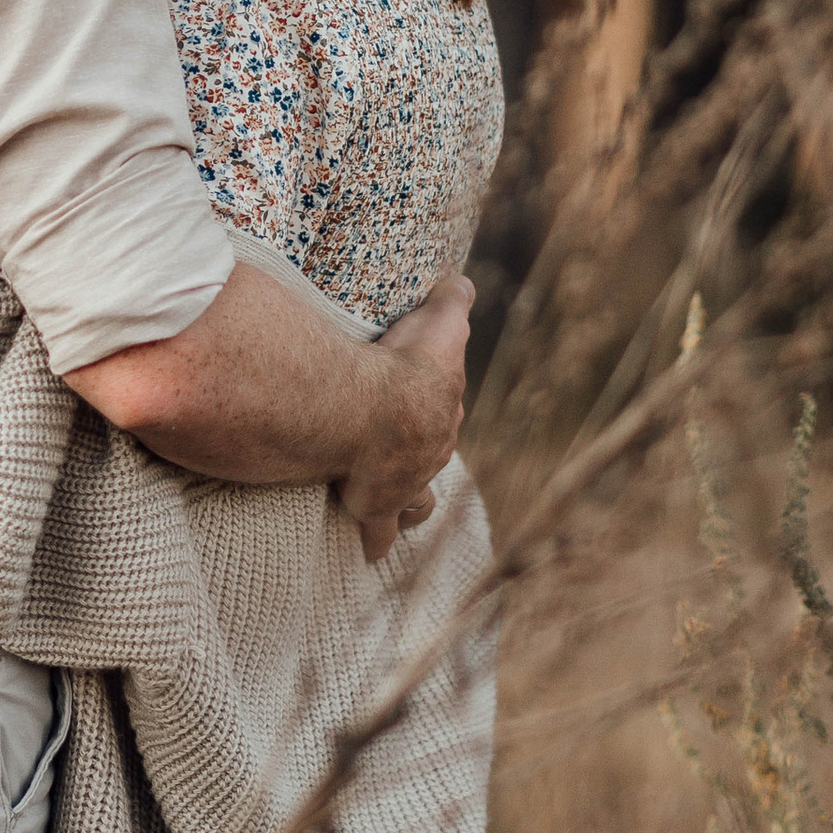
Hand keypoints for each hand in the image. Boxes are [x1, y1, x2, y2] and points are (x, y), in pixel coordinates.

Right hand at [345, 273, 472, 563]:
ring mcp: (406, 484)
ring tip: (398, 503)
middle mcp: (432, 452)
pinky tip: (371, 550)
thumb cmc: (406, 363)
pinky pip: (379, 531)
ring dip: (410, 502)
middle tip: (401, 446)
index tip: (419, 400)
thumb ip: (452, 299)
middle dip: (420, 452)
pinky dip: (376, 540)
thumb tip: (462, 281)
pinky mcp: (376, 507)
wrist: (375, 411)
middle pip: (431, 454)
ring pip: (417, 502)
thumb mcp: (439, 321)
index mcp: (444, 410)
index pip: (444, 410)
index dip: (433, 406)